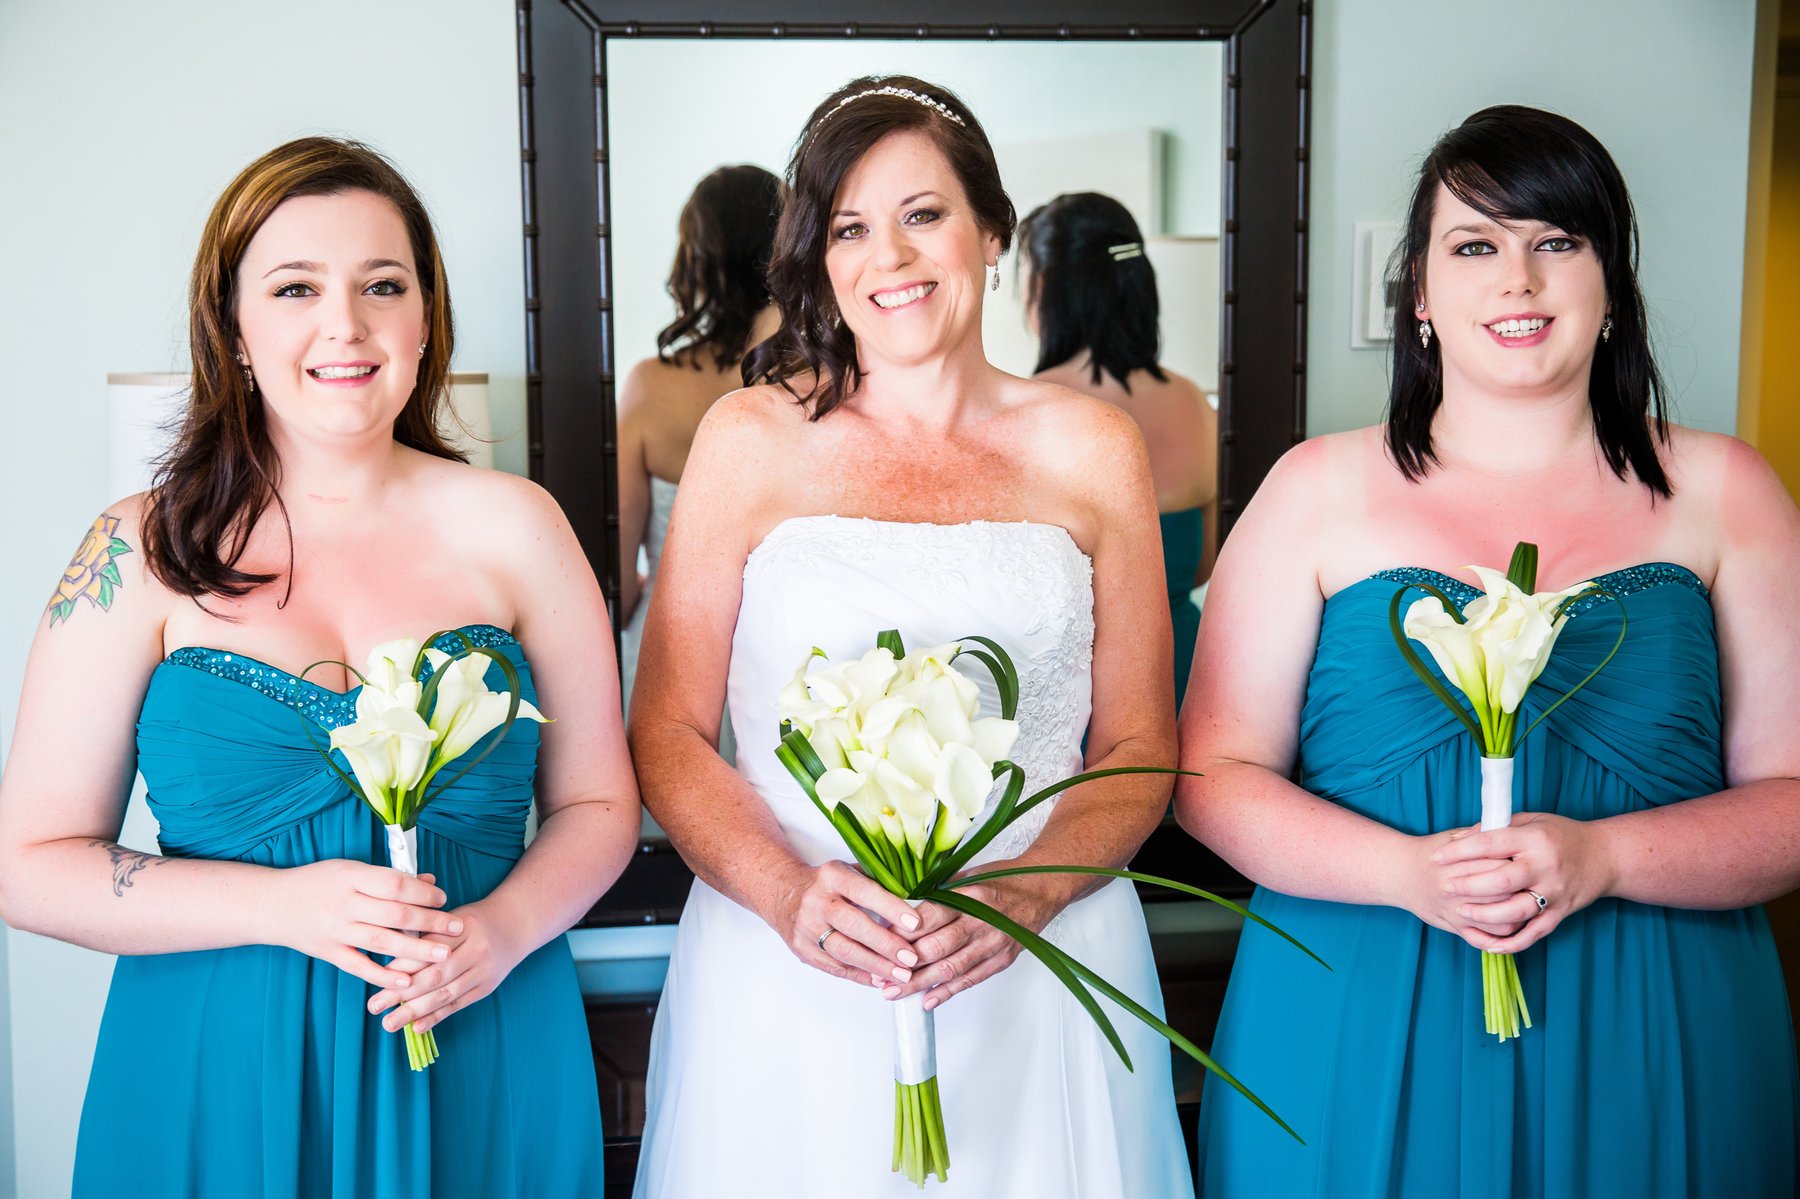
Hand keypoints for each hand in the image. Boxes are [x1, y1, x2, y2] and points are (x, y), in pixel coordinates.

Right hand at [268, 863, 460, 989]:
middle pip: (394, 914)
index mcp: (351, 876)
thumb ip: (388, 877)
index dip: (423, 892)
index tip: (443, 899)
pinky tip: (406, 980)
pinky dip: (383, 974)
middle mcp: (344, 904)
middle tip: (456, 928)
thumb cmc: (318, 882)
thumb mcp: (350, 869)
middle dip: (430, 922)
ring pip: (381, 941)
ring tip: (444, 955)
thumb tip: (429, 879)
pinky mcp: (328, 953)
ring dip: (416, 950)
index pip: (395, 884)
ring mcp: (335, 930)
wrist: (272, 905)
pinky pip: (359, 966)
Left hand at [366, 899, 527, 1034]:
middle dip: (402, 993)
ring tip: (389, 1023)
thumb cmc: (473, 922)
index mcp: (464, 926)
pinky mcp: (485, 988)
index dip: (404, 965)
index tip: (378, 977)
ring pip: (445, 994)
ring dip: (415, 1011)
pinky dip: (436, 1017)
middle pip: (435, 975)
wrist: (515, 926)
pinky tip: (416, 1027)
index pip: (429, 949)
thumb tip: (390, 964)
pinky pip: (457, 1005)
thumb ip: (425, 935)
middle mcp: (477, 950)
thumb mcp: (452, 919)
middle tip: (374, 1005)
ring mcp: (483, 972)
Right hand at [767, 859, 924, 988]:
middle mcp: (816, 901)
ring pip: (844, 952)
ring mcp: (806, 928)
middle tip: (912, 958)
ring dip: (876, 966)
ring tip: (901, 975)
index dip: (890, 908)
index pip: (864, 891)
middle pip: (854, 926)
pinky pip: (835, 967)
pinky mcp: (803, 950)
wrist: (783, 893)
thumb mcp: (849, 870)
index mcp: (832, 876)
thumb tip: (917, 902)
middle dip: (886, 945)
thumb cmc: (827, 883)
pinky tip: (881, 979)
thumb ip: (877, 883)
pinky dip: (861, 975)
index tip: (915, 923)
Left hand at [887, 876, 1059, 1010]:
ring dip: (919, 984)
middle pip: (937, 947)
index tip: (880, 939)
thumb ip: (939, 891)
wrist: (1043, 890)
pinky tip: (927, 1000)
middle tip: (879, 974)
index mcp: (972, 895)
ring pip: (950, 969)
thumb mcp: (969, 874)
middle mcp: (982, 922)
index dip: (903, 930)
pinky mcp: (1001, 960)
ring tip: (893, 993)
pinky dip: (947, 993)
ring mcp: (993, 944)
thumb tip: (901, 905)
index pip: (931, 915)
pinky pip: (970, 980)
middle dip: (905, 964)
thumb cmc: (1004, 879)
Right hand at [1395, 828, 1531, 947]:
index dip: (1518, 865)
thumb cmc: (1429, 853)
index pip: (1500, 866)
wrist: (1399, 872)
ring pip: (1501, 922)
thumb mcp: (1451, 838)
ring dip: (1518, 916)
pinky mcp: (1455, 927)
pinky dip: (1501, 936)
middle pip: (1504, 894)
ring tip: (1525, 905)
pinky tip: (1510, 924)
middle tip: (1533, 884)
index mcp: (1459, 864)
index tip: (1528, 861)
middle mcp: (1457, 890)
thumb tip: (1509, 830)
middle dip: (1523, 890)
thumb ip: (1480, 837)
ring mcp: (1457, 911)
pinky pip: (1484, 938)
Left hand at [1431, 811, 1616, 953]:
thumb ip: (1496, 828)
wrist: (1607, 856)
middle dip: (1468, 885)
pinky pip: (1535, 932)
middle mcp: (1545, 867)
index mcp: (1534, 839)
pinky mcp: (1561, 913)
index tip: (1438, 856)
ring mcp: (1554, 893)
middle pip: (1501, 880)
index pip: (1490, 844)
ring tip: (1461, 912)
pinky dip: (1512, 943)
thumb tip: (1460, 838)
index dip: (1460, 851)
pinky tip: (1489, 946)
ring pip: (1516, 911)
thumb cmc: (1561, 834)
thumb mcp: (1530, 820)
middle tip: (1445, 886)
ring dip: (1485, 914)